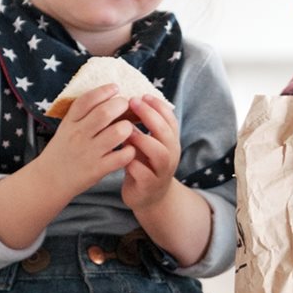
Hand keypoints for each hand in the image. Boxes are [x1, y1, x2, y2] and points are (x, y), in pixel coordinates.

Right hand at [36, 83, 134, 196]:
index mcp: (70, 122)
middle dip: (121, 105)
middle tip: (126, 106)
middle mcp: (79, 135)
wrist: (48, 180)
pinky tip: (128, 149)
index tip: (115, 88)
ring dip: (128, 128)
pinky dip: (130, 150)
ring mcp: (89, 153)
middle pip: (105, 113)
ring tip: (127, 129)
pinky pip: (122, 156)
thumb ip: (83, 114)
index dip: (104, 91)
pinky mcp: (98, 169)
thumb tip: (110, 96)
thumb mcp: (66, 128)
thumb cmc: (63, 151)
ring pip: (118, 132)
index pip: (87, 100)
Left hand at [120, 94, 181, 211]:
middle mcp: (171, 154)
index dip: (158, 106)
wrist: (149, 197)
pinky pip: (144, 173)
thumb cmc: (144, 164)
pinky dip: (133, 163)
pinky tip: (121, 156)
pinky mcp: (150, 186)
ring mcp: (162, 171)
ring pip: (159, 153)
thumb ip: (142, 128)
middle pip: (166, 132)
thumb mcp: (147, 143)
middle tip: (133, 103)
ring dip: (143, 139)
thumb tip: (129, 101)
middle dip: (150, 115)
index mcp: (170, 141)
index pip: (170, 119)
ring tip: (126, 131)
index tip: (143, 95)